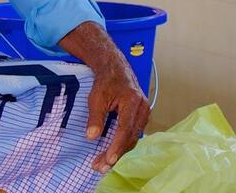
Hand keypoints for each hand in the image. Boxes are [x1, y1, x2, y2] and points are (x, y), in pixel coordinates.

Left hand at [60, 21, 149, 170]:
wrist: (116, 69)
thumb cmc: (106, 81)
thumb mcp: (96, 98)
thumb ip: (95, 117)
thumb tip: (91, 137)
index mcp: (132, 102)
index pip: (125, 129)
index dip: (117, 146)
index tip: (108, 160)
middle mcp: (143, 108)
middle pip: (130, 137)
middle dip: (115, 154)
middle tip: (100, 167)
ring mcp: (144, 113)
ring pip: (133, 138)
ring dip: (118, 152)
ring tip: (102, 163)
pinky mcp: (141, 117)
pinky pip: (133, 134)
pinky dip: (122, 144)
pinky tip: (110, 152)